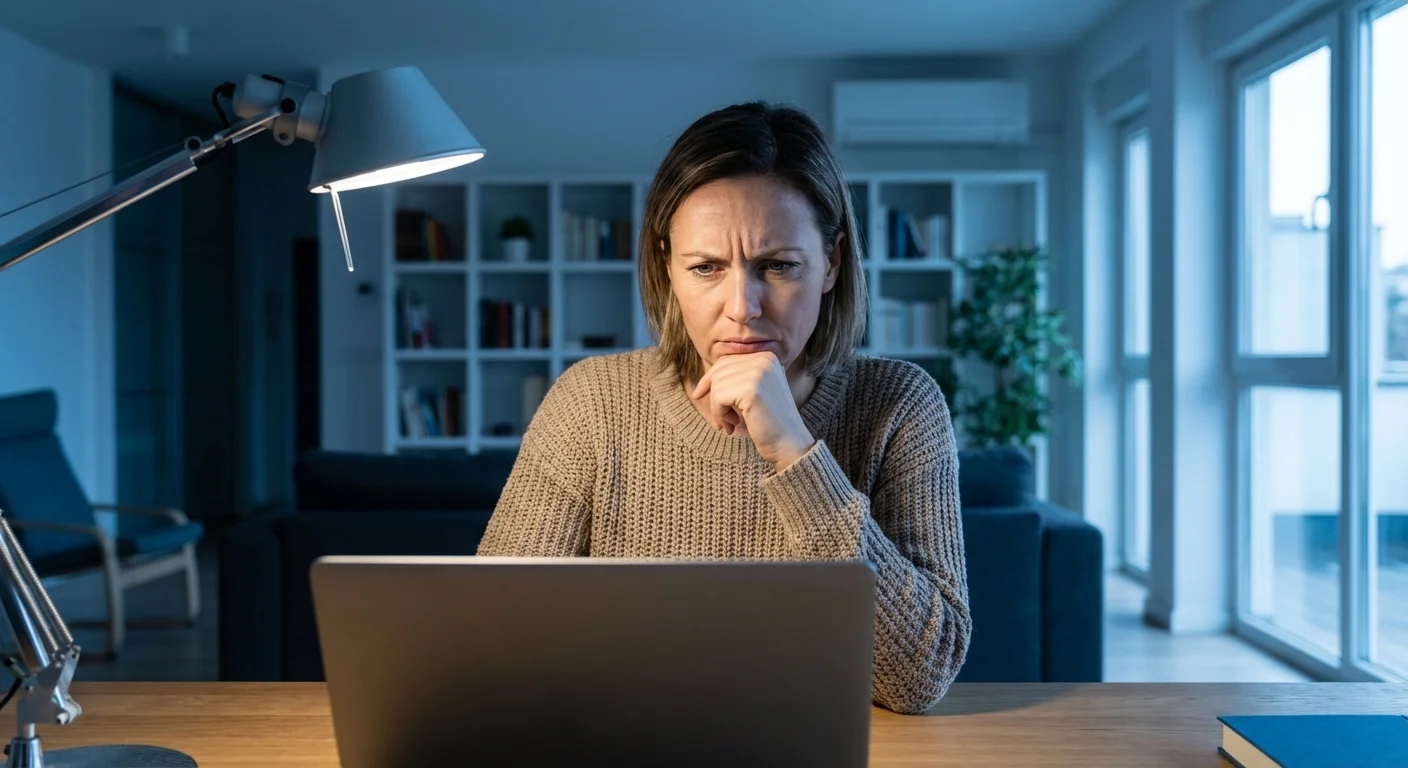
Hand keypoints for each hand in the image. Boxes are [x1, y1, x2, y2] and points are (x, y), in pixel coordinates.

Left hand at [689, 351, 815, 470]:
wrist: (789, 443)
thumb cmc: (769, 421)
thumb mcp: (755, 391)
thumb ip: (737, 378)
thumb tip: (705, 379)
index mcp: (766, 356)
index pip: (726, 361)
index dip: (709, 379)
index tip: (698, 394)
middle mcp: (764, 359)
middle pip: (719, 372)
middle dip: (713, 395)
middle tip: (721, 418)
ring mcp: (759, 373)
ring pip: (717, 386)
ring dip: (718, 409)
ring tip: (731, 423)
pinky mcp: (751, 390)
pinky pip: (718, 398)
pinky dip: (720, 414)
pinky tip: (733, 425)